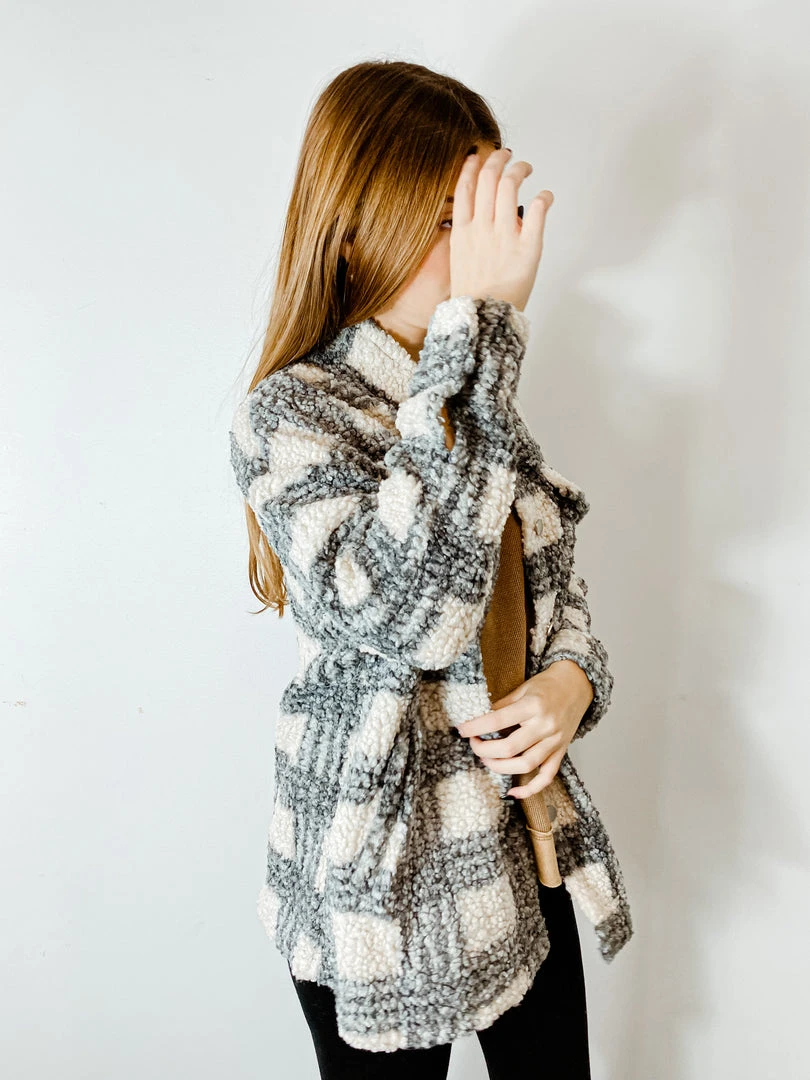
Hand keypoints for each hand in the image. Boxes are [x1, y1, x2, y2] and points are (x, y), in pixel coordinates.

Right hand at [450, 147, 553, 312]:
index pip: (465, 187)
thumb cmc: (473, 294)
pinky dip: (544, 197)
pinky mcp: (527, 247)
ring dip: (520, 170)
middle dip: (498, 160)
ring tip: (526, 169)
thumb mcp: (459, 260)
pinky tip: (546, 196)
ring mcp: (504, 236)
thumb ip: (469, 236)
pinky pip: (538, 210)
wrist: (483, 318)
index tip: (479, 156)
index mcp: (463, 232)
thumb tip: (484, 218)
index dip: (472, 166)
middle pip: (488, 178)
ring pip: (510, 185)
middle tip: (507, 156)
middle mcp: (482, 228)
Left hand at [455, 660, 593, 797]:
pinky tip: (513, 791)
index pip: (497, 721)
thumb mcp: (522, 688)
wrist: (577, 685)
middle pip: (509, 748)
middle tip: (474, 744)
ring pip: (526, 765)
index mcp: (533, 706)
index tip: (461, 730)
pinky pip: (546, 777)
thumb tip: (479, 719)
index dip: (475, 727)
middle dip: (484, 750)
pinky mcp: (561, 752)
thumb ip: (502, 705)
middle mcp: (545, 726)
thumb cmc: (547, 685)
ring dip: (500, 767)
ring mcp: (554, 741)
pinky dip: (530, 789)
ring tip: (486, 759)